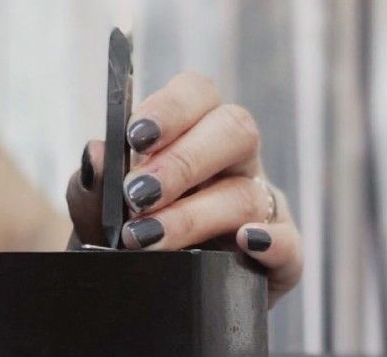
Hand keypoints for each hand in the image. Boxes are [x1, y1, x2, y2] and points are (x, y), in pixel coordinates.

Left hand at [66, 72, 302, 306]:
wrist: (140, 292)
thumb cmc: (122, 232)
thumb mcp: (96, 208)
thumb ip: (96, 182)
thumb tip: (95, 155)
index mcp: (192, 129)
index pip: (196, 93)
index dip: (170, 108)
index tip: (135, 136)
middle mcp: (233, 159)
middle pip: (234, 130)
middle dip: (183, 161)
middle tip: (137, 194)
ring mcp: (261, 203)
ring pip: (246, 194)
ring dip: (193, 215)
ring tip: (146, 238)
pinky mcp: (279, 255)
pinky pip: (290, 244)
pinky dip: (272, 243)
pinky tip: (243, 243)